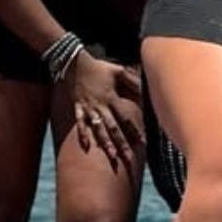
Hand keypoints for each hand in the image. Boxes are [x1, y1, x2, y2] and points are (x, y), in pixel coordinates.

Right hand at [59, 54, 144, 171]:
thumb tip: (147, 89)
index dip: (134, 130)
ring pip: (98, 129)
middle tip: (128, 158)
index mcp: (111, 98)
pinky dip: (82, 134)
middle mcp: (100, 106)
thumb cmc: (98, 67)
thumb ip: (133, 81)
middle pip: (113, 128)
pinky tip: (86, 146)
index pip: (125, 117)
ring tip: (111, 155)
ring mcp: (88, 108)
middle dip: (121, 143)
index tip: (142, 142)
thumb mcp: (118, 71)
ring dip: (104, 142)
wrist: (74, 63)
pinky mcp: (78, 108)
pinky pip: (79, 123)